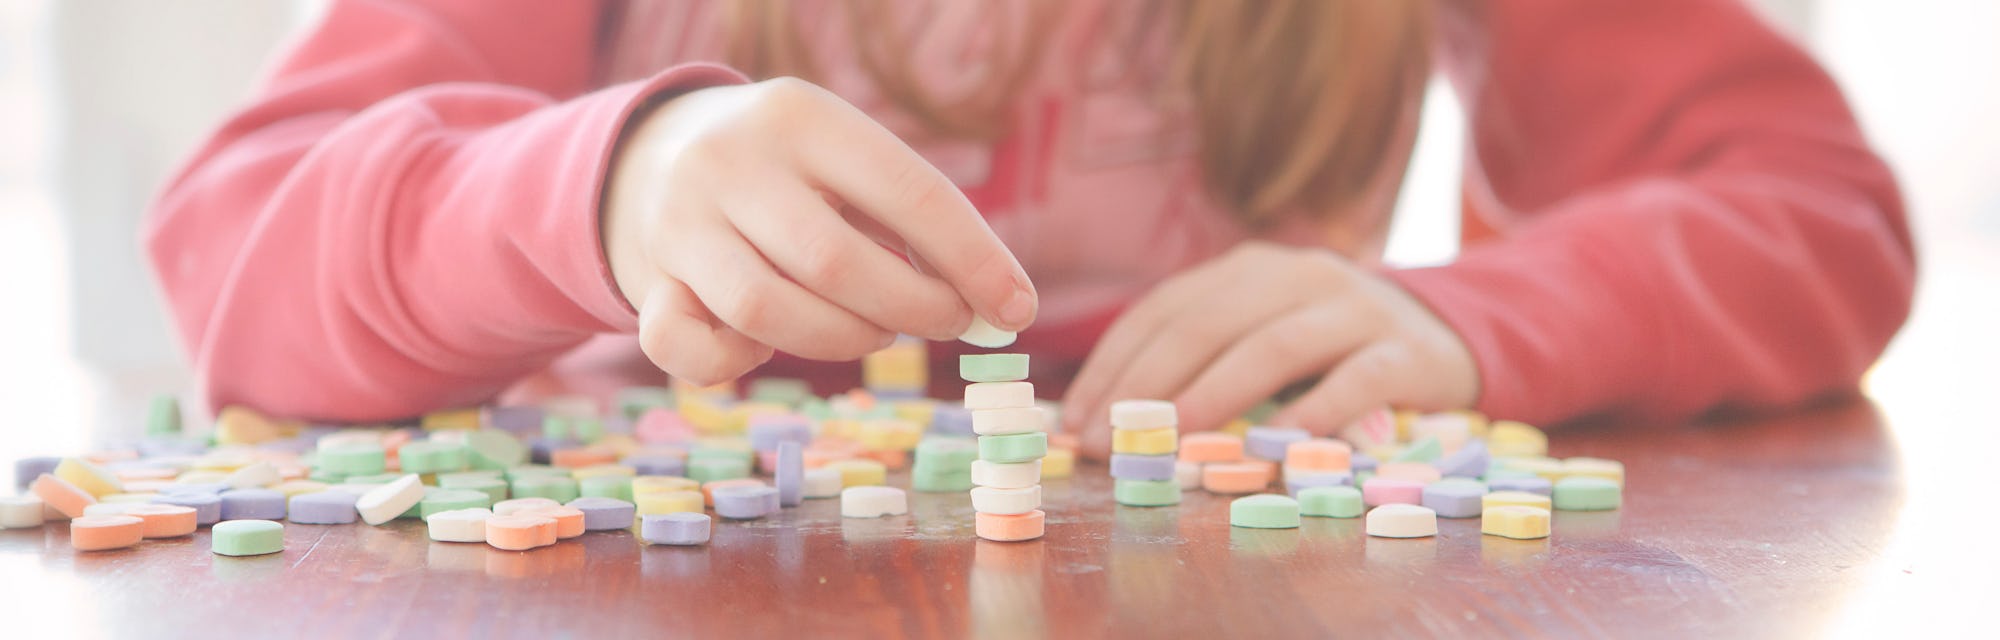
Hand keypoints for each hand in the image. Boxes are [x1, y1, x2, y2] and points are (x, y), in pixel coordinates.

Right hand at [603, 78, 1036, 384]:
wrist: (657, 154)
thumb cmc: (794, 171)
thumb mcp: (847, 161)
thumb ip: (916, 224)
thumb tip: (1002, 305)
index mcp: (801, 115)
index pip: (906, 191)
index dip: (972, 258)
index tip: (1017, 309)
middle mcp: (729, 161)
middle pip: (834, 262)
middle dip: (911, 308)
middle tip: (946, 321)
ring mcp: (678, 221)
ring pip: (766, 312)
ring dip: (842, 339)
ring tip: (874, 328)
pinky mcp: (648, 280)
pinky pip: (689, 350)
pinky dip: (741, 364)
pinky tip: (769, 345)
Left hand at [1062, 241, 1477, 458]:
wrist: (1447, 337)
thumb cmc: (1331, 350)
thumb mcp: (1262, 336)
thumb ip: (1201, 363)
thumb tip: (1108, 422)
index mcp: (1249, 269)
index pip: (1165, 309)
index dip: (1115, 363)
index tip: (1076, 419)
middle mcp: (1298, 274)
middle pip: (1208, 323)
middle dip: (1148, 384)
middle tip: (1110, 440)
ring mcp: (1356, 307)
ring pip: (1274, 345)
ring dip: (1216, 394)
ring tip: (1176, 439)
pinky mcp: (1406, 350)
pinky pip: (1355, 379)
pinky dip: (1314, 410)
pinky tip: (1278, 444)